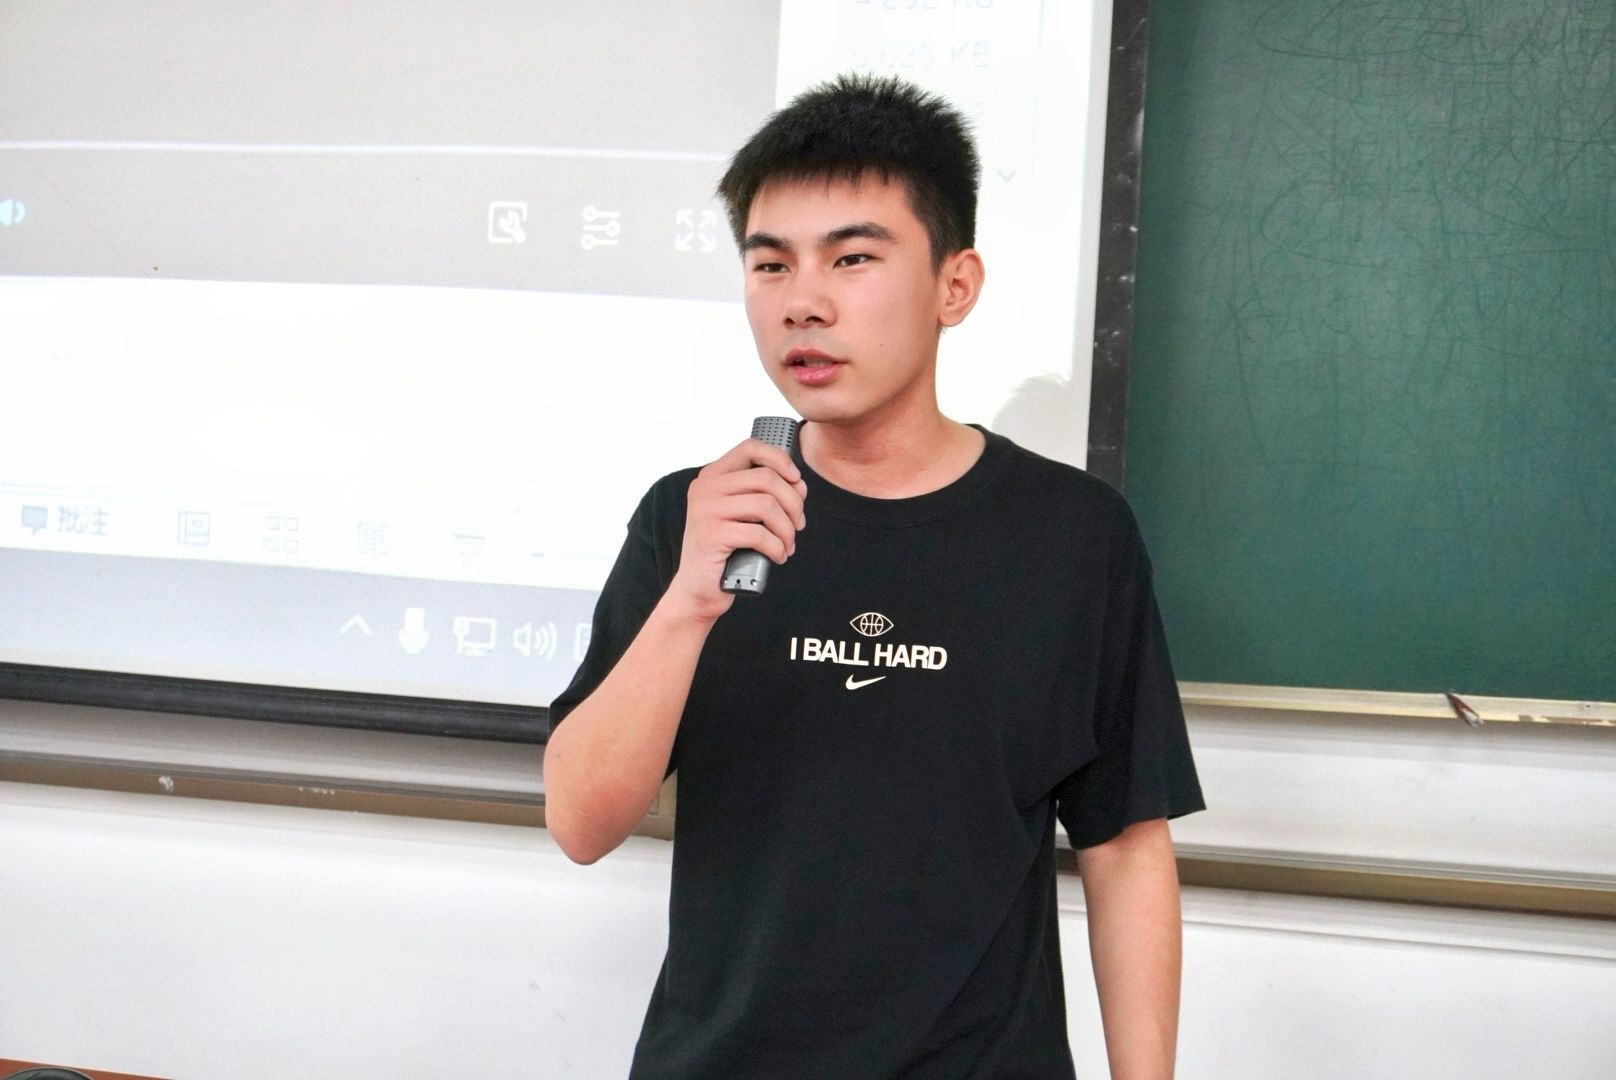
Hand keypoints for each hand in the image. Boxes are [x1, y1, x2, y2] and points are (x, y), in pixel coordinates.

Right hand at [665, 438, 807, 621]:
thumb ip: (765, 494)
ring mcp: (705, 510)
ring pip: (767, 505)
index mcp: (712, 476)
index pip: (751, 447)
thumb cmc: (726, 551)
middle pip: (766, 478)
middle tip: (798, 526)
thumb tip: (798, 484)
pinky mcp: (711, 535)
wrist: (697, 590)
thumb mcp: (743, 515)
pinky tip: (778, 557)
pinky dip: (777, 547)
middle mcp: (705, 488)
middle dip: (793, 503)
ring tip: (788, 544)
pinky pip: (760, 534)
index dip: (781, 460)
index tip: (797, 481)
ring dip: (787, 529)